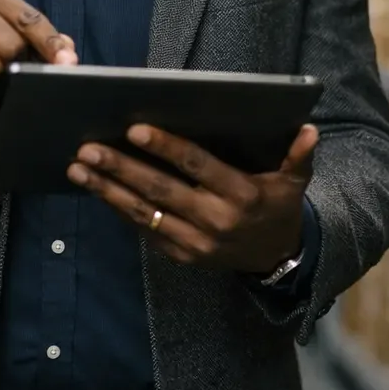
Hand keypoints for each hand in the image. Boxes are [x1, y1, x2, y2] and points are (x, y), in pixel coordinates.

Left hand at [67, 123, 318, 274]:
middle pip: (160, 189)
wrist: (278, 260)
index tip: (135, 129)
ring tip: (79, 168)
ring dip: (108, 190)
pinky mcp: (183, 256)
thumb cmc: (281, 207)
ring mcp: (196, 243)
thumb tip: (309, 130)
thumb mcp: (295, 182)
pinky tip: (97, 190)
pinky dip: (119, 211)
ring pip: (145, 213)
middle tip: (88, 147)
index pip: (196, 166)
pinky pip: (146, 231)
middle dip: (121, 167)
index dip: (165, 147)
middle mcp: (216, 221)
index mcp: (241, 196)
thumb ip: (298, 156)